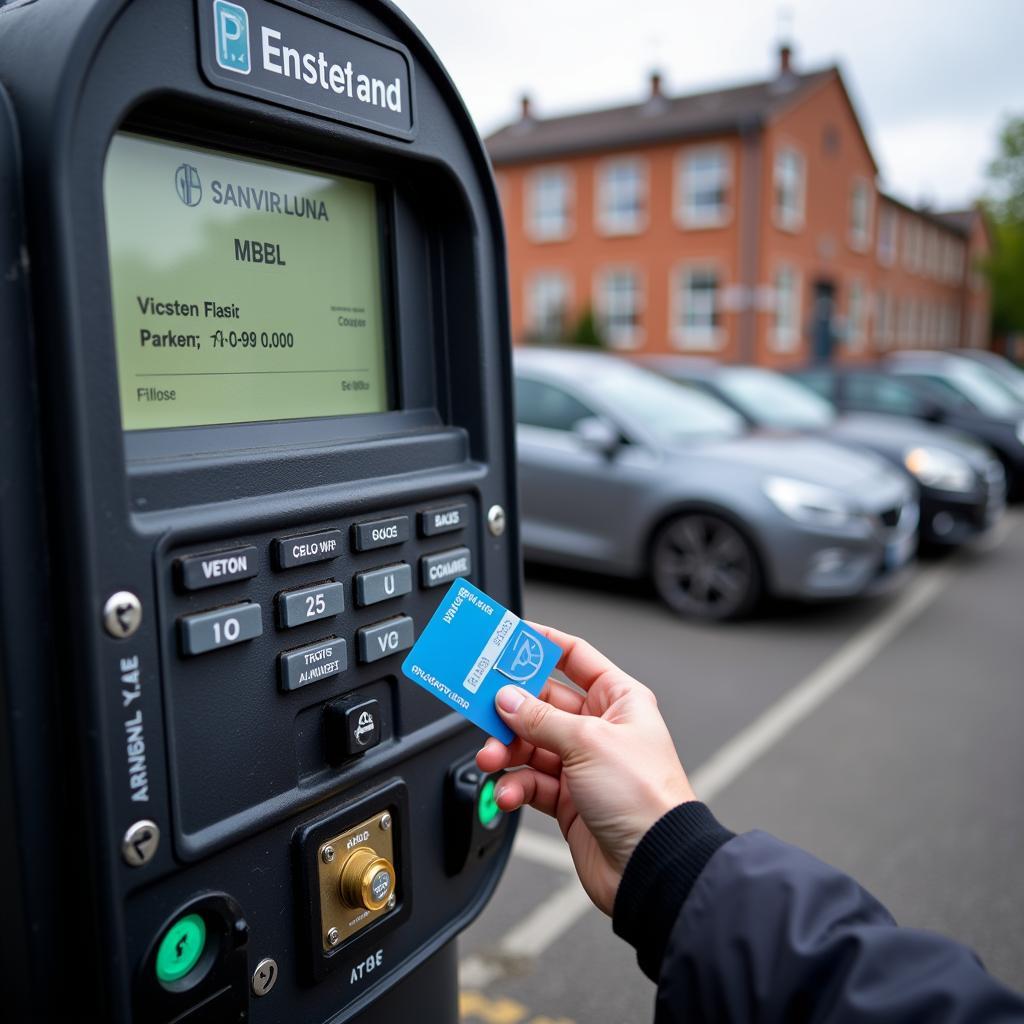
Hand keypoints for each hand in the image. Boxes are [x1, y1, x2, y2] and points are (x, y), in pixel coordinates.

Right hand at [476, 623, 694, 915]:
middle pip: (541, 704)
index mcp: (618, 700)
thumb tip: (507, 699)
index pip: (574, 657)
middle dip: (511, 710)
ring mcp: (583, 764)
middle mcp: (600, 728)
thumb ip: (540, 719)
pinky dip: (515, 786)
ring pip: (530, 744)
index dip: (540, 645)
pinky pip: (530, 781)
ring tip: (492, 758)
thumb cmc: (646, 798)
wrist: (652, 865)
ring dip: (507, 751)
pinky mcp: (568, 799)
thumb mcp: (588, 742)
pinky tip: (510, 792)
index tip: (506, 640)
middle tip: (483, 710)